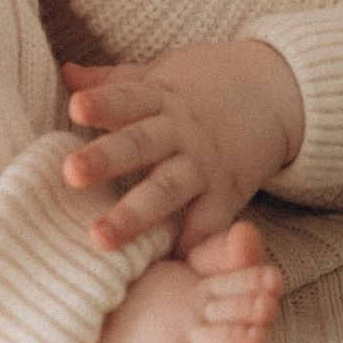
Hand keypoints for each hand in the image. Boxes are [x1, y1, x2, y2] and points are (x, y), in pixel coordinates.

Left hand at [59, 39, 307, 251]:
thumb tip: (67, 74)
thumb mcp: (161, 75)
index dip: (103, 103)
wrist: (275, 92)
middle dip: (106, 159)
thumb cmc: (202, 88)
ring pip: (166, 189)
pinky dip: (190, 246)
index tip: (75, 107)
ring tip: (99, 237)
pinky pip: (207, 224)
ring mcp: (203, 165)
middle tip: (71, 173)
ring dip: (133, 214)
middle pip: (141, 144)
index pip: (128, 97)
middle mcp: (180, 131)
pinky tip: (164, 268)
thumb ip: (113, 80)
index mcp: (160, 98)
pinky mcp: (226, 194)